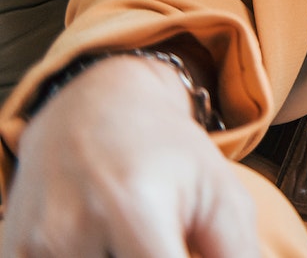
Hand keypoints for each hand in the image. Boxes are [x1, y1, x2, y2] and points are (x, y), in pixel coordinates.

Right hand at [4, 55, 256, 257]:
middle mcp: (76, 228)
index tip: (186, 253)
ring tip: (134, 240)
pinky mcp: (13, 252)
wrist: (93, 110)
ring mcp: (38, 244)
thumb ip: (237, 253)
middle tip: (165, 243)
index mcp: (136, 208)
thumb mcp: (220, 194)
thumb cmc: (167, 155)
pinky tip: (100, 245)